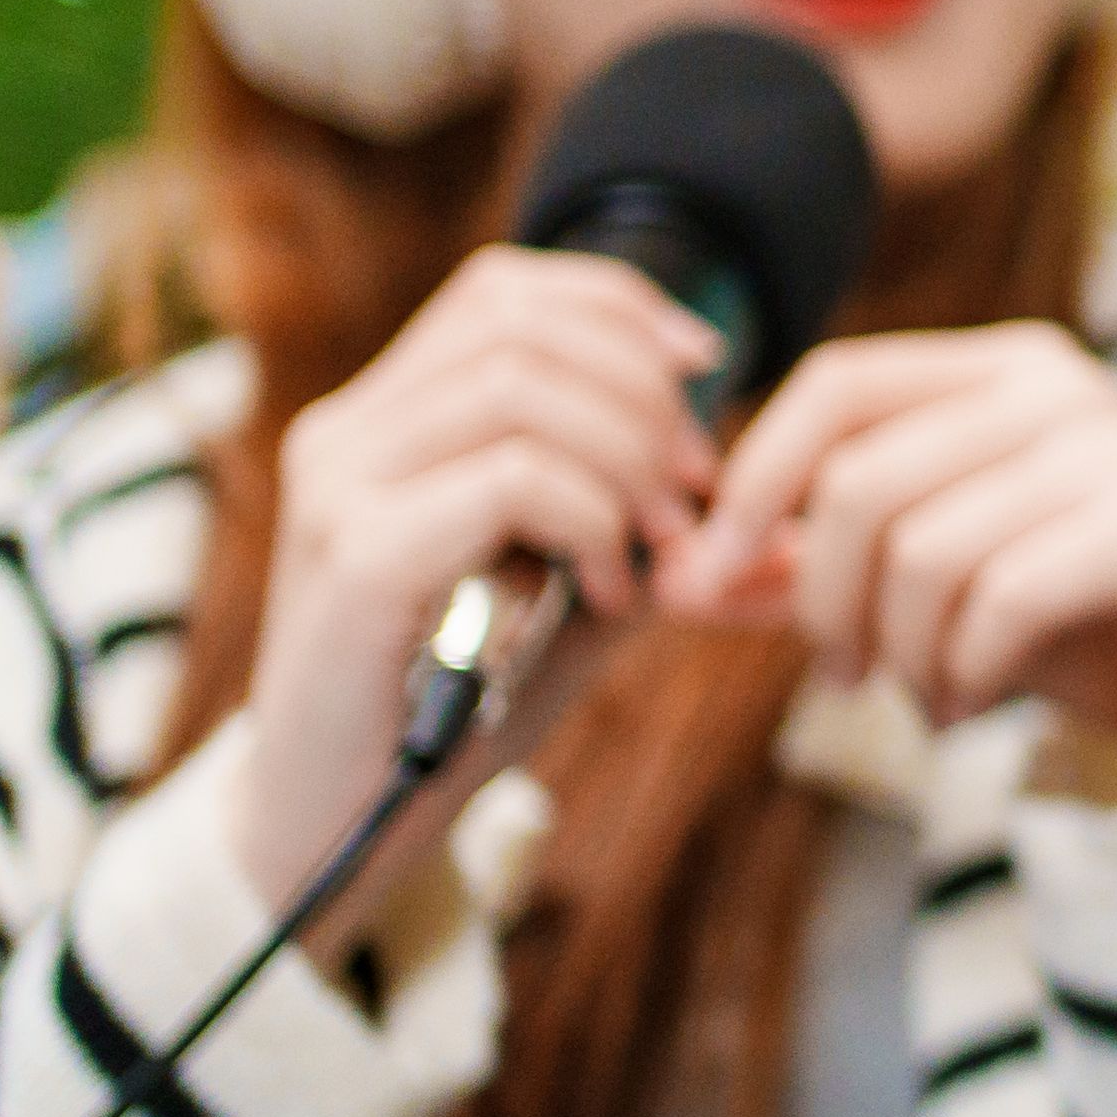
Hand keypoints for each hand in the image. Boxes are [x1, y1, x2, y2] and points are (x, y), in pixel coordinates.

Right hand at [234, 244, 725, 918]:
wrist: (338, 826)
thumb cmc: (457, 707)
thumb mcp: (575, 600)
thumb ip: (652, 539)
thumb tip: (778, 523)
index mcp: (386, 417)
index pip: (504, 290)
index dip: (619, 308)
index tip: (705, 376)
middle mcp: (347, 432)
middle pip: (521, 325)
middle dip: (642, 397)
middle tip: (692, 496)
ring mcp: (338, 487)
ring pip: (520, 391)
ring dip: (626, 461)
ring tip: (656, 548)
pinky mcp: (353, 557)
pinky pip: (507, 480)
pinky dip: (589, 521)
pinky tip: (604, 592)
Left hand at [662, 323, 1116, 773]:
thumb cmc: (1061, 618)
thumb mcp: (912, 589)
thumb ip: (795, 575)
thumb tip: (666, 583)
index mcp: (993, 369)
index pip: (833, 387)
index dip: (754, 482)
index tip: (713, 580)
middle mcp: (1057, 385)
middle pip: (862, 481)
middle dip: (823, 600)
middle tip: (843, 674)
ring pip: (925, 549)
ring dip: (898, 652)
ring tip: (919, 697)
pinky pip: (1006, 597)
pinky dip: (962, 673)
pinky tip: (968, 706)